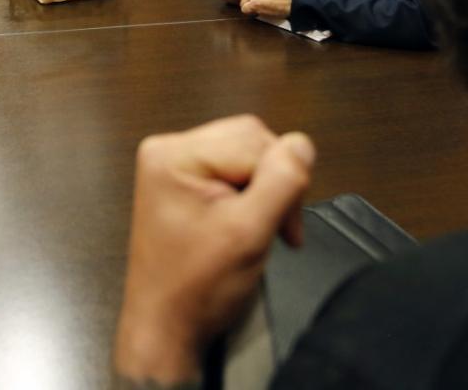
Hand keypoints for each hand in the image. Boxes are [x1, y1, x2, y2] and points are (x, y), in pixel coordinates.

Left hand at [114, 116, 315, 384]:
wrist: (166, 328)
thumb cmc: (195, 289)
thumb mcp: (248, 233)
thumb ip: (281, 183)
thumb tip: (301, 144)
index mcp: (174, 154)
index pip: (255, 141)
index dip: (283, 181)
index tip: (287, 228)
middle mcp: (169, 150)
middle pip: (251, 141)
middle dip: (273, 183)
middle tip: (274, 228)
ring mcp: (174, 166)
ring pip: (247, 155)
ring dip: (264, 190)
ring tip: (257, 228)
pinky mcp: (183, 182)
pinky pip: (233, 170)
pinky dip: (250, 196)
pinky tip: (245, 222)